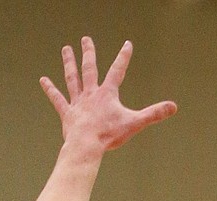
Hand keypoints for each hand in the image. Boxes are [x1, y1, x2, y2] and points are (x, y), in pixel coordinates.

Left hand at [40, 38, 175, 152]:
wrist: (86, 146)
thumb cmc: (109, 135)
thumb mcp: (135, 123)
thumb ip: (154, 114)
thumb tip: (173, 107)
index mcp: (107, 94)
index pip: (117, 71)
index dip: (123, 57)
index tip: (127, 44)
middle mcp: (91, 94)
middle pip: (89, 68)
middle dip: (88, 52)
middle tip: (86, 39)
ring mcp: (78, 103)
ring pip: (72, 79)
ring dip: (69, 63)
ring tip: (66, 49)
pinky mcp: (67, 114)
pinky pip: (57, 99)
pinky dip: (50, 90)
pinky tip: (43, 80)